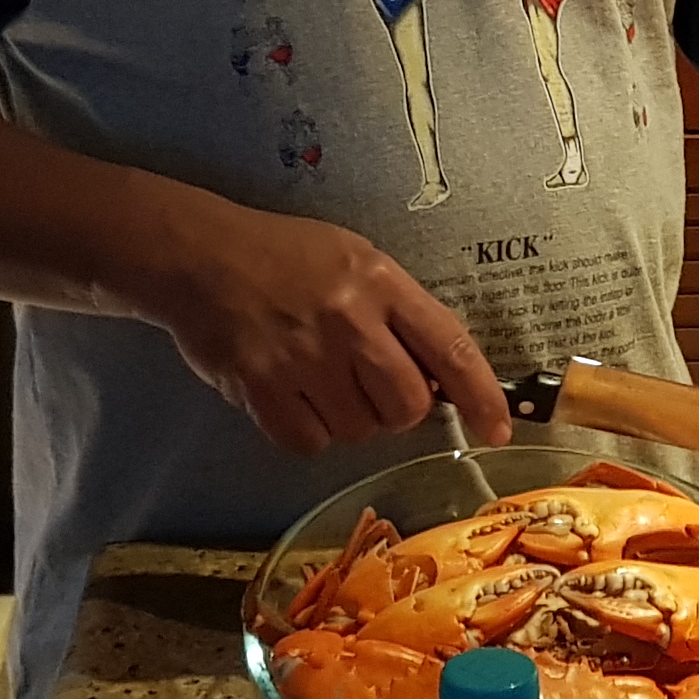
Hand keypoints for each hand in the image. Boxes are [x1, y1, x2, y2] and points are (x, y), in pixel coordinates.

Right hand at [142, 194, 513, 454]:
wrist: (200, 256)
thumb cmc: (283, 256)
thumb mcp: (354, 260)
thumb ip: (398, 313)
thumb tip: (440, 378)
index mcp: (379, 282)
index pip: (449, 347)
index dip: (482, 395)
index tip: (499, 428)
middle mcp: (348, 321)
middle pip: (408, 405)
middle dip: (400, 410)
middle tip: (372, 387)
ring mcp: (304, 357)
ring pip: (360, 429)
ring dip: (349, 418)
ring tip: (321, 379)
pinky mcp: (262, 388)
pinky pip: (310, 442)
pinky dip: (307, 431)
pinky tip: (292, 395)